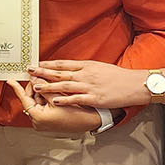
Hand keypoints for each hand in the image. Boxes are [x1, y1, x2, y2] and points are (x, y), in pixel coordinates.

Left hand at [7, 78, 101, 134]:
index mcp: (37, 117)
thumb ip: (44, 87)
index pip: (24, 99)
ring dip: (44, 92)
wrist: (90, 121)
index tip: (10, 81)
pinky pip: (43, 106)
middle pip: (31, 98)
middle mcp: (37, 122)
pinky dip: (47, 98)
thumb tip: (34, 77)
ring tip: (54, 89)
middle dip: (37, 88)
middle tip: (43, 79)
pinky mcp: (48, 122)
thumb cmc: (77, 113)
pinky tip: (54, 94)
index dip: (17, 88)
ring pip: (38, 101)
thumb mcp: (58, 97)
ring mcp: (42, 123)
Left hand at [28, 60, 150, 108]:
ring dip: (49, 86)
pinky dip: (64, 100)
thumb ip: (85, 69)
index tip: (36, 64)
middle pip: (60, 73)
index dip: (48, 64)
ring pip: (65, 86)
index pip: (63, 64)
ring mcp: (90, 86)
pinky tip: (54, 100)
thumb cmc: (118, 77)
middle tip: (29, 71)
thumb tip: (72, 70)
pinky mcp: (95, 98)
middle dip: (43, 73)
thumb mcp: (100, 67)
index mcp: (87, 65)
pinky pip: (76, 99)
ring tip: (36, 86)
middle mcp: (86, 74)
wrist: (134, 84)